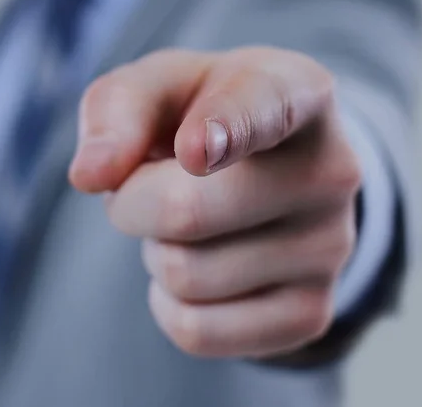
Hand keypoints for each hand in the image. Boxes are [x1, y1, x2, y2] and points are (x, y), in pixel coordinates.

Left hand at [69, 48, 360, 358]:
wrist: (265, 171)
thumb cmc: (201, 121)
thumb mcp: (159, 89)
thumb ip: (118, 109)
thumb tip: (89, 176)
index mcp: (294, 91)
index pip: (267, 106)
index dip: (226, 128)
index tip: (195, 150)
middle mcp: (331, 171)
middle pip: (184, 212)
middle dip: (134, 205)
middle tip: (148, 188)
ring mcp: (332, 249)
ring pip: (185, 276)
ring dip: (158, 251)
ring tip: (191, 224)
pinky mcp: (311, 312)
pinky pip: (196, 331)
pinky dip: (170, 304)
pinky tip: (201, 267)